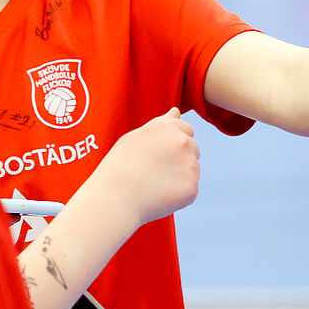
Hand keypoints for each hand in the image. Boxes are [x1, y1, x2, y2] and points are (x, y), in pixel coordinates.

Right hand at [86, 109, 199, 225]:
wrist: (114, 197)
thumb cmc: (120, 166)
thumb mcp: (136, 137)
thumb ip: (160, 123)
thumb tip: (177, 111)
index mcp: (170, 127)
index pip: (187, 130)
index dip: (171, 143)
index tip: (157, 155)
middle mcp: (183, 142)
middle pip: (194, 149)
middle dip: (180, 158)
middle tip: (154, 171)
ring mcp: (190, 165)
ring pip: (193, 170)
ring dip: (180, 176)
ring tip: (154, 183)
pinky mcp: (192, 187)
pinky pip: (191, 189)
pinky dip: (179, 194)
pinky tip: (159, 195)